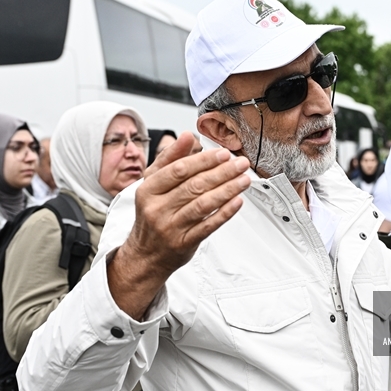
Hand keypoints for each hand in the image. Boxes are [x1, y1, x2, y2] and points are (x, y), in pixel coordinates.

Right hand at [109, 133, 249, 318]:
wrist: (146, 254)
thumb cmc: (151, 214)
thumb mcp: (152, 184)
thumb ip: (169, 159)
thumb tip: (186, 136)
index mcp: (148, 190)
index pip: (179, 170)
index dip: (203, 160)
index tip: (222, 153)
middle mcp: (157, 208)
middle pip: (194, 186)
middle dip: (221, 172)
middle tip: (239, 164)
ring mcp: (171, 227)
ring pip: (203, 205)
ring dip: (227, 190)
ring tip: (243, 179)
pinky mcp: (184, 243)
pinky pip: (208, 226)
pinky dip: (224, 213)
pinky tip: (237, 202)